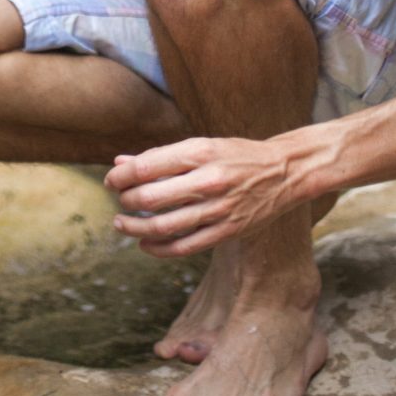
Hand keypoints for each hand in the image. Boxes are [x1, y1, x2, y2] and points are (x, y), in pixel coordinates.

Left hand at [104, 136, 301, 255]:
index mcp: (200, 152)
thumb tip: (120, 163)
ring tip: (122, 224)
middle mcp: (208, 180)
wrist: (284, 172)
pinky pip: (185, 247)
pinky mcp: (228, 232)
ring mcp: (219, 209)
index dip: (120, 177)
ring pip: (164, 227)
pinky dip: (158, 249)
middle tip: (119, 201)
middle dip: (125, 201)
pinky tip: (145, 244)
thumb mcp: (200, 146)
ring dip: (135, 228)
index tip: (111, 182)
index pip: (146, 167)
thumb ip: (160, 157)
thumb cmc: (236, 155)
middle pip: (150, 198)